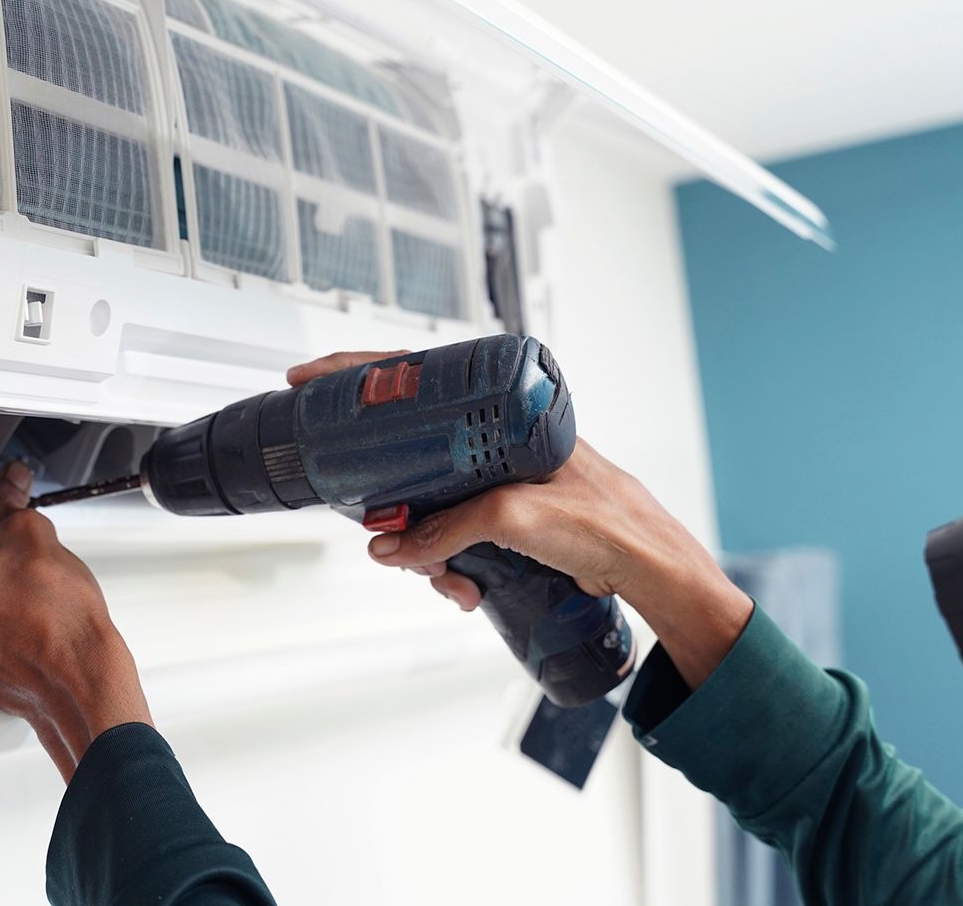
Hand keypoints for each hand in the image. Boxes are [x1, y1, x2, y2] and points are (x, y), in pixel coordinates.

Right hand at [288, 350, 752, 687]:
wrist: (651, 568)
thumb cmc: (610, 521)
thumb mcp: (517, 518)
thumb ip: (450, 529)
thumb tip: (394, 547)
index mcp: (505, 409)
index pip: (420, 379)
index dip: (360, 377)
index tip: (311, 380)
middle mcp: (498, 437)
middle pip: (415, 452)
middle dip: (395, 502)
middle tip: (387, 532)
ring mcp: (500, 477)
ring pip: (430, 502)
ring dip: (428, 549)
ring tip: (448, 580)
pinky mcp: (506, 516)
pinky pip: (454, 534)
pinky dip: (450, 563)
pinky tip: (466, 587)